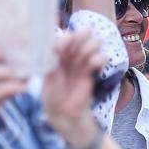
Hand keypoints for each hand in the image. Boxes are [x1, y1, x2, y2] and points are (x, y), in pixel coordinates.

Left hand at [42, 30, 106, 144]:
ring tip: (86, 56)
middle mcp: (68, 54)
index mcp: (55, 53)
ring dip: (91, 46)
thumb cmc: (52, 95)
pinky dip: (99, 59)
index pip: (63, 38)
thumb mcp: (48, 77)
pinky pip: (100, 58)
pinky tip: (94, 66)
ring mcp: (81, 61)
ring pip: (92, 44)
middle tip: (80, 43)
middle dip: (81, 37)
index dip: (67, 38)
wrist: (64, 112)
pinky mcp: (91, 70)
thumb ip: (53, 60)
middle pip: (80, 36)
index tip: (65, 43)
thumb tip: (55, 45)